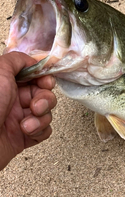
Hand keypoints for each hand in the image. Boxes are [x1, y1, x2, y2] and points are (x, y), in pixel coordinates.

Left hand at [0, 52, 56, 170]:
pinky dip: (40, 131)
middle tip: (35, 106)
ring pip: (46, 112)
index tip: (44, 82)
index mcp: (6, 83)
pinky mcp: (25, 136)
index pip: (33, 76)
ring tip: (26, 124)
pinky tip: (28, 132)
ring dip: (41, 118)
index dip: (43, 78)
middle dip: (45, 99)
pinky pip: (45, 130)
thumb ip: (17, 60)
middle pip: (44, 93)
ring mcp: (19, 118)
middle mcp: (13, 99)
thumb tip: (31, 60)